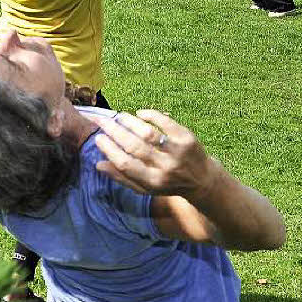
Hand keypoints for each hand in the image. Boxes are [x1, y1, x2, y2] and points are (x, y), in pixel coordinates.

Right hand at [94, 110, 217, 198]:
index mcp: (152, 182)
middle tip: (101, 121)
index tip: (98, 138)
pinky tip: (139, 113)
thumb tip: (98, 164)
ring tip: (119, 116)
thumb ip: (122, 177)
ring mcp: (177, 152)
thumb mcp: (145, 188)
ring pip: (148, 133)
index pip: (125, 164)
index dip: (109, 149)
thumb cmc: (167, 184)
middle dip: (114, 131)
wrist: (203, 181)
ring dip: (129, 121)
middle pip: (134, 146)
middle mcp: (165, 168)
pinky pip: (166, 122)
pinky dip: (151, 115)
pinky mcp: (187, 138)